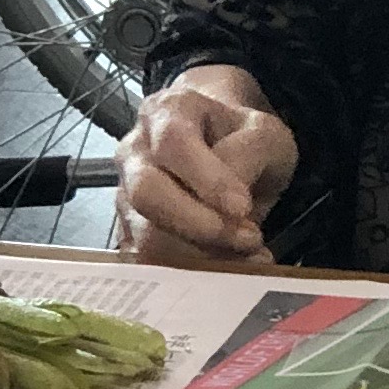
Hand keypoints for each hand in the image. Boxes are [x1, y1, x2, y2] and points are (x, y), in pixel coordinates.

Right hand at [117, 64, 298, 264]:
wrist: (222, 144)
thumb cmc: (240, 136)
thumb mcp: (263, 132)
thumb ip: (249, 154)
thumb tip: (232, 206)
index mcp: (165, 113)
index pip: (173, 143)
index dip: (207, 179)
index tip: (243, 208)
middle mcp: (134, 151)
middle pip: (147, 193)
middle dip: (199, 225)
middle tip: (248, 238)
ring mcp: (125, 194)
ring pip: (144, 235)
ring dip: (200, 254)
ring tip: (247, 256)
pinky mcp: (129, 232)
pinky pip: (148, 263)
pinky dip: (189, 275)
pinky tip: (228, 270)